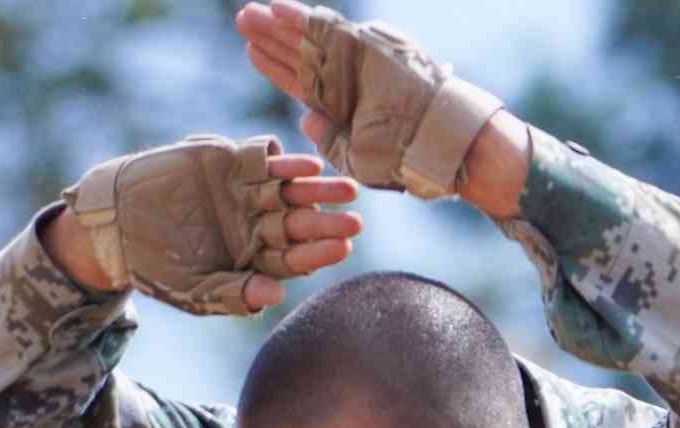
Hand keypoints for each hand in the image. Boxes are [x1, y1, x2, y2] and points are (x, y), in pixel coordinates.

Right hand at [51, 134, 358, 313]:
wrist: (117, 222)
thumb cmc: (157, 267)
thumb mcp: (195, 289)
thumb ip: (236, 293)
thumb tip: (276, 295)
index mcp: (256, 258)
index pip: (296, 257)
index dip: (319, 253)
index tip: (342, 249)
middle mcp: (258, 224)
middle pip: (301, 223)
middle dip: (327, 221)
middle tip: (356, 220)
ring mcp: (246, 192)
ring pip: (290, 189)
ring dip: (316, 188)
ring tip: (343, 189)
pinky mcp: (229, 163)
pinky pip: (262, 159)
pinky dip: (282, 160)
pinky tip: (303, 164)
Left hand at [236, 5, 509, 200]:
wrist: (437, 143)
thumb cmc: (402, 160)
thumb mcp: (354, 157)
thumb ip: (328, 138)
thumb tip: (304, 116)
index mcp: (339, 107)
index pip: (298, 81)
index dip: (273, 66)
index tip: (250, 52)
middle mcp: (343, 80)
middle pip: (296, 55)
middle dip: (268, 38)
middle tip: (242, 20)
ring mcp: (351, 62)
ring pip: (305, 39)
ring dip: (276, 25)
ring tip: (248, 13)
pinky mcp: (361, 48)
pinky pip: (324, 29)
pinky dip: (299, 18)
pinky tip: (274, 7)